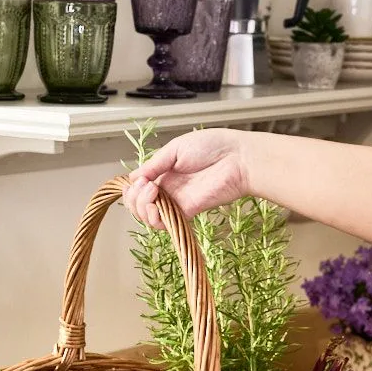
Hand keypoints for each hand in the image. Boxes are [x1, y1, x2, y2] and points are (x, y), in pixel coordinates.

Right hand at [122, 128, 248, 228]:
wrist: (238, 158)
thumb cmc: (213, 146)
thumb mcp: (175, 148)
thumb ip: (154, 164)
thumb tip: (133, 177)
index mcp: (165, 173)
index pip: (139, 188)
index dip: (133, 188)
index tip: (137, 180)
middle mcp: (169, 189)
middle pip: (140, 205)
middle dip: (134, 198)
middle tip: (145, 185)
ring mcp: (177, 202)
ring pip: (148, 216)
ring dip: (141, 206)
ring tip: (151, 191)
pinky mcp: (187, 212)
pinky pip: (164, 224)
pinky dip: (154, 218)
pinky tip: (155, 204)